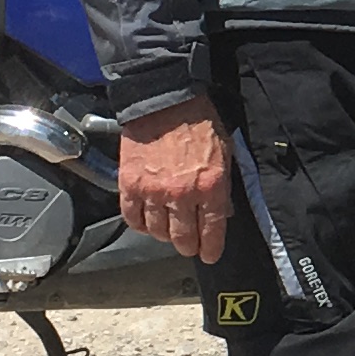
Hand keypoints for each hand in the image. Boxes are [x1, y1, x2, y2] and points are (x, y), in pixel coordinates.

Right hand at [120, 94, 233, 265]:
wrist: (165, 100)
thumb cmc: (199, 122)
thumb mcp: (225, 153)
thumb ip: (222, 187)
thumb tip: (221, 214)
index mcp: (211, 186)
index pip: (212, 230)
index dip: (211, 248)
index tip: (209, 255)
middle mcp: (182, 194)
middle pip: (183, 237)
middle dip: (188, 246)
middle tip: (188, 245)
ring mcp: (153, 191)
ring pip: (157, 231)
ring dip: (164, 235)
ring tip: (167, 230)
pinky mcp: (130, 184)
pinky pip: (132, 217)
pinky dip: (139, 223)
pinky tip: (145, 221)